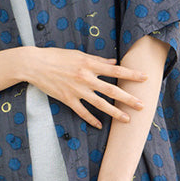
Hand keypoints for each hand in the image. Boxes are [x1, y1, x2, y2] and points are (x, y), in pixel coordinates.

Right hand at [23, 47, 148, 128]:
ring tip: (127, 119)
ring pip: (100, 104)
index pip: (115, 71)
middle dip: (128, 99)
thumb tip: (113, 62)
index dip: (131, 75)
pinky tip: (100, 125)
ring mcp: (77, 90)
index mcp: (89, 64)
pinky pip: (82, 112)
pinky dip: (91, 119)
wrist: (34, 65)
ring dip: (115, 112)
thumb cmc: (56, 56)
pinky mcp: (67, 99)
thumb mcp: (78, 54)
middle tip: (142, 105)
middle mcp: (85, 78)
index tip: (144, 78)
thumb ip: (97, 60)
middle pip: (112, 90)